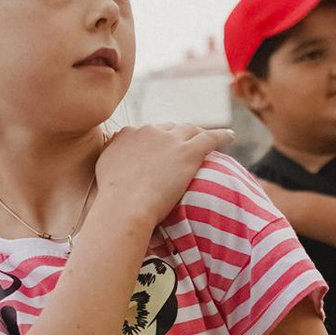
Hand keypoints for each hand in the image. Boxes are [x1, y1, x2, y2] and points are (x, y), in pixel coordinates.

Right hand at [92, 123, 219, 233]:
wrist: (125, 206)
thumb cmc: (112, 198)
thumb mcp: (103, 169)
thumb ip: (111, 157)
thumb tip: (113, 159)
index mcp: (128, 134)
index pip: (148, 132)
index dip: (157, 140)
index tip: (162, 149)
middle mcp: (149, 131)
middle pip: (169, 128)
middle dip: (177, 136)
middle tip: (185, 147)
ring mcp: (170, 140)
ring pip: (190, 130)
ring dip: (199, 133)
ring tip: (207, 140)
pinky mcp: (188, 152)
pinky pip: (210, 137)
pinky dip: (223, 135)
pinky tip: (231, 136)